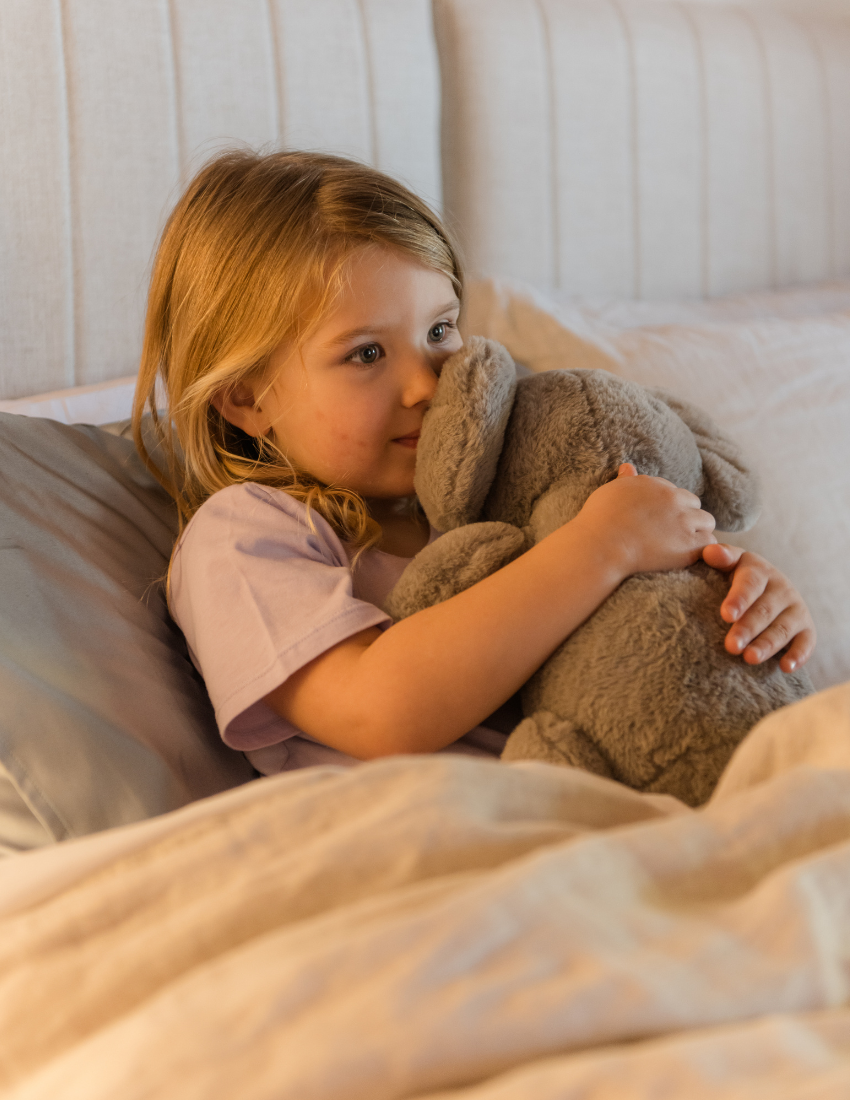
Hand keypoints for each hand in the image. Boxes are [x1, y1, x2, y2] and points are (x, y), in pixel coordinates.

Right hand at [575, 463, 716, 577]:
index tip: (658, 522)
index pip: (673, 491)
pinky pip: (709, 542)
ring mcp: (683, 520)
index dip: (668, 508)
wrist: (602, 545)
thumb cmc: (599, 521)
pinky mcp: (690, 543)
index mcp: (654, 485)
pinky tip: (689, 557)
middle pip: (693, 503)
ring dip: (698, 532)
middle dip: (686, 516)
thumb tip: (628, 467)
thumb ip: (624, 480)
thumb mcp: (610, 492)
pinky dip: (702, 549)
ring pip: (707, 521)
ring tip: (682, 546)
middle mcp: (672, 498)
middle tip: (671, 535)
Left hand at [702, 543, 815, 672]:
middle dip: (747, 629)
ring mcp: (795, 608)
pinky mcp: (806, 627)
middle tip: (731, 646)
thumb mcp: (730, 563)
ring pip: (782, 628)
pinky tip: (785, 667)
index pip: (750, 583)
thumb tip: (710, 550)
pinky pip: (806, 642)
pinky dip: (798, 655)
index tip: (726, 615)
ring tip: (749, 658)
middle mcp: (781, 587)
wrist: (766, 588)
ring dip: (767, 645)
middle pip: (764, 610)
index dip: (739, 599)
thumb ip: (721, 557)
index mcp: (758, 570)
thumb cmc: (737, 578)